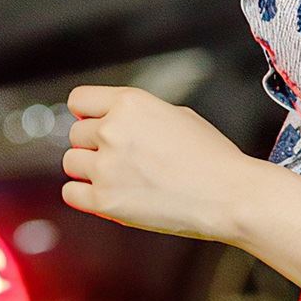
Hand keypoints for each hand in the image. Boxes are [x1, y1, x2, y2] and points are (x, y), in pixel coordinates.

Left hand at [62, 85, 256, 241]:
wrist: (229, 195)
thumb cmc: (211, 157)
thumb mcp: (176, 115)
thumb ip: (137, 115)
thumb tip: (114, 121)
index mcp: (130, 103)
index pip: (79, 100)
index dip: (87, 114)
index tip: (94, 124)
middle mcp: (112, 130)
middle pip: (75, 134)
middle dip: (94, 145)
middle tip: (120, 159)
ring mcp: (106, 166)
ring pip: (71, 162)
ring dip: (89, 170)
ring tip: (118, 177)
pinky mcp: (105, 200)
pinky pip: (71, 193)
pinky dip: (85, 195)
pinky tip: (108, 194)